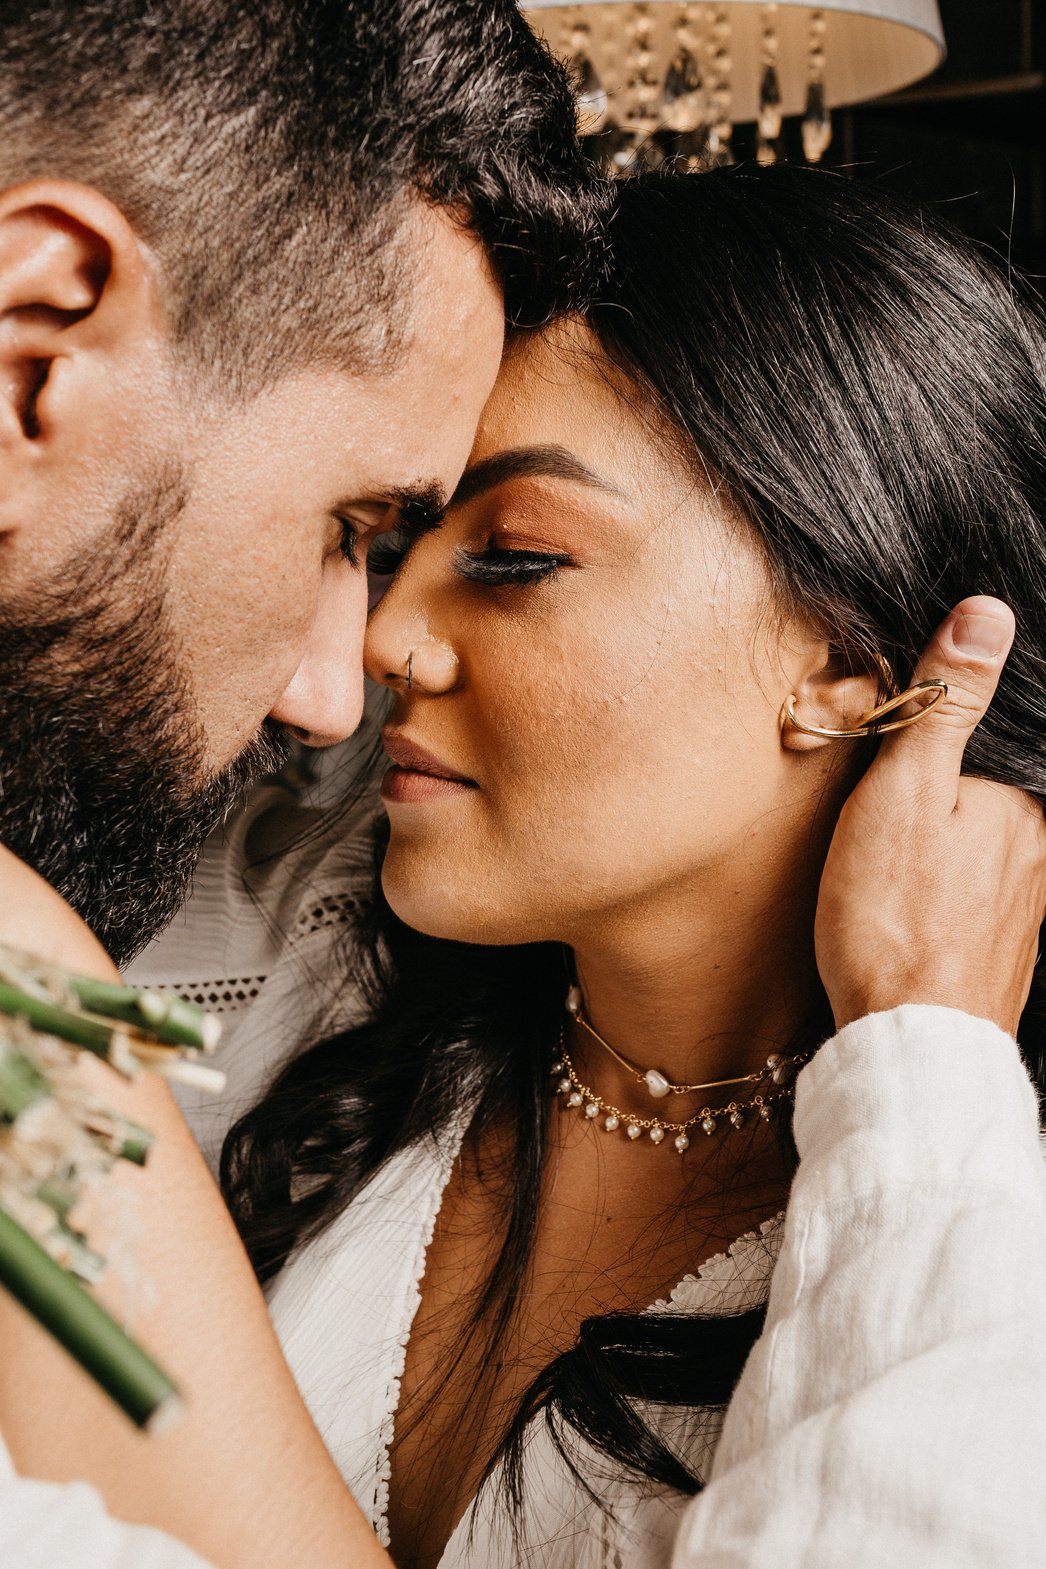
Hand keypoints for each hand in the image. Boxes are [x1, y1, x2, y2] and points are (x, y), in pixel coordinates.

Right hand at [815, 596, 1045, 1035]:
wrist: (910, 1045)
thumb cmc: (894, 920)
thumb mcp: (904, 792)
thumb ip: (944, 704)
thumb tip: (986, 613)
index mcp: (1025, 799)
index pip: (991, 732)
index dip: (938, 726)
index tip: (893, 747)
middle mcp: (1042, 846)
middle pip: (988, 786)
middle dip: (938, 784)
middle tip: (879, 810)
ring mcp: (1028, 900)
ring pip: (982, 838)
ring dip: (940, 836)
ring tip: (887, 857)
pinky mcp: (1005, 943)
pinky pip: (976, 886)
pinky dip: (943, 881)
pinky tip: (909, 899)